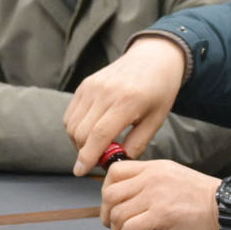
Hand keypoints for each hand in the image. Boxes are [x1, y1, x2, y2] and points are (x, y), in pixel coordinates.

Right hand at [65, 36, 187, 174]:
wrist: (154, 58)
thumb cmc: (160, 90)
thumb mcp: (157, 119)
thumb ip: (137, 142)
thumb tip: (117, 163)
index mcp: (127, 101)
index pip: (99, 134)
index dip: (88, 156)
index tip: (81, 172)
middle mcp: (105, 92)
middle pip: (81, 132)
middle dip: (85, 152)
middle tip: (100, 159)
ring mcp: (92, 87)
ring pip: (72, 125)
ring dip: (79, 142)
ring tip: (97, 146)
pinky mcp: (84, 85)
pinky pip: (70, 114)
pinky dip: (75, 129)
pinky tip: (91, 132)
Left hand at [99, 159, 220, 229]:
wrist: (228, 208)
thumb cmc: (208, 199)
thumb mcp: (177, 178)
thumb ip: (154, 182)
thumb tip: (133, 198)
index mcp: (156, 168)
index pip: (115, 171)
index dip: (107, 189)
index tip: (111, 203)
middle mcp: (152, 179)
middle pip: (111, 194)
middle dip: (107, 213)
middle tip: (114, 225)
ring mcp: (155, 197)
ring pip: (117, 214)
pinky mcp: (160, 216)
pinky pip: (128, 229)